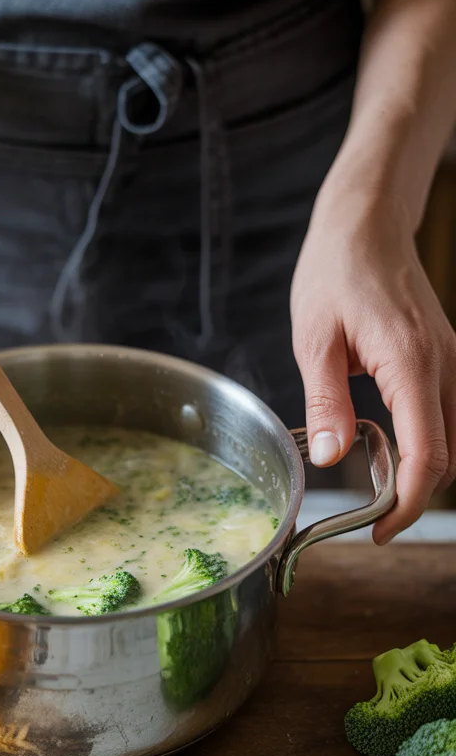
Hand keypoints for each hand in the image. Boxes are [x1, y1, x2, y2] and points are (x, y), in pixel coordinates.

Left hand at [291, 184, 455, 541]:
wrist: (366, 225)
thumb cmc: (336, 272)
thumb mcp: (314, 339)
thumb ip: (325, 402)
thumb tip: (330, 457)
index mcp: (411, 362)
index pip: (428, 454)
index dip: (407, 503)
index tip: (378, 530)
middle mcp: (446, 365)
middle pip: (449, 457)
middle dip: (414, 496)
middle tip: (370, 518)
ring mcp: (454, 361)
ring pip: (454, 439)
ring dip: (423, 472)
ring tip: (377, 489)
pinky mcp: (449, 359)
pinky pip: (448, 415)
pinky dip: (428, 444)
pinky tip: (390, 449)